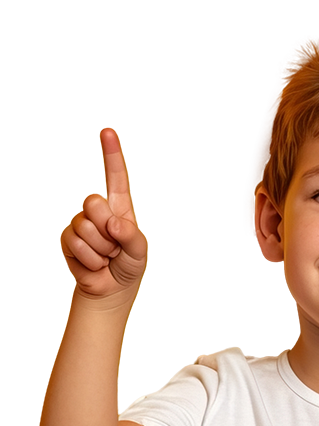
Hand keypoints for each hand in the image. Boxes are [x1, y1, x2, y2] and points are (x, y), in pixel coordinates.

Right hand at [61, 128, 146, 299]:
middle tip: (115, 246)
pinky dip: (91, 260)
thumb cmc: (128, 265)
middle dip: (106, 229)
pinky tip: (96, 264)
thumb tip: (114, 224)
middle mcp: (98, 211)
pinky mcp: (68, 240)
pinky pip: (76, 244)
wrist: (111, 289)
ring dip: (101, 250)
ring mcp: (81, 224)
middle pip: (93, 203)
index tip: (108, 132)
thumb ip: (132, 236)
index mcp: (119, 207)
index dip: (111, 155)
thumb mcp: (139, 252)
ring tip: (107, 257)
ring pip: (84, 227)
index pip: (116, 177)